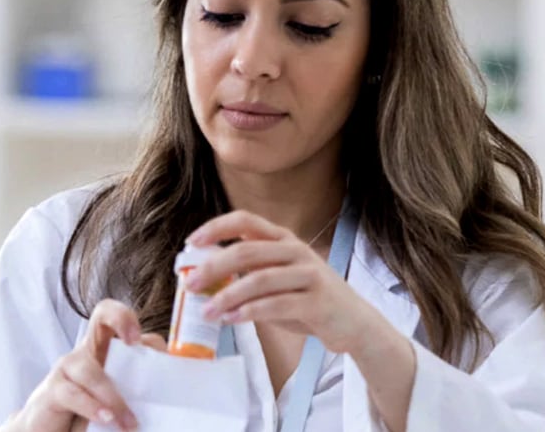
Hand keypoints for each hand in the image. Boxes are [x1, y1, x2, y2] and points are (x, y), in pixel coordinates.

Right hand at [6, 299, 166, 431]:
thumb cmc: (85, 415)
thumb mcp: (116, 400)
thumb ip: (136, 390)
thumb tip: (172, 398)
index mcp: (104, 351)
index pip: (119, 320)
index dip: (134, 322)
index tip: (150, 345)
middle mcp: (86, 351)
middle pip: (102, 315)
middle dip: (122, 318)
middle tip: (135, 342)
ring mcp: (66, 369)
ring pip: (91, 369)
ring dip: (113, 397)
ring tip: (129, 423)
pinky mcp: (51, 392)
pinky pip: (73, 394)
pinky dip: (93, 407)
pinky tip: (107, 419)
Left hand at [185, 210, 375, 353]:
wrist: (354, 323)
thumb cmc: (308, 300)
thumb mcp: (278, 280)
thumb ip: (249, 273)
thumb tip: (204, 277)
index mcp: (284, 240)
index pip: (246, 220)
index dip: (217, 227)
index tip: (192, 241)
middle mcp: (296, 251)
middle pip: (247, 250)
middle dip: (213, 266)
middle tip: (190, 284)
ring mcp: (309, 275)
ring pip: (258, 279)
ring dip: (227, 296)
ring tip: (207, 311)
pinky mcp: (317, 301)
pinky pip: (276, 305)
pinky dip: (249, 312)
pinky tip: (232, 319)